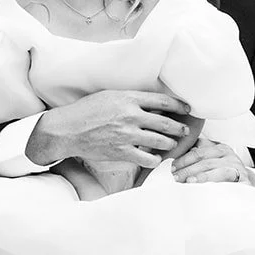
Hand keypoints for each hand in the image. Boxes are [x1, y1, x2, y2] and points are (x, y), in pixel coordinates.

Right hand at [27, 88, 192, 176]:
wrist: (67, 129)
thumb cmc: (87, 110)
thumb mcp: (110, 96)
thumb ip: (131, 99)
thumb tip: (152, 103)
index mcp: (129, 98)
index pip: (163, 100)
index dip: (179, 105)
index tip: (187, 109)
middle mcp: (131, 116)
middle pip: (166, 122)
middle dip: (179, 127)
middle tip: (185, 130)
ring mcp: (127, 135)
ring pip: (160, 140)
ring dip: (170, 143)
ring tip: (172, 143)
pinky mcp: (121, 151)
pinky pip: (146, 158)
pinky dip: (154, 159)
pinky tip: (156, 158)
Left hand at [171, 138, 254, 185]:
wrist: (249, 186)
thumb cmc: (227, 174)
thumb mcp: (215, 161)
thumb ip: (200, 155)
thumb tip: (177, 155)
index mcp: (221, 149)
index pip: (199, 152)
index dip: (184, 159)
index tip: (172, 168)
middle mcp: (230, 157)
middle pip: (205, 161)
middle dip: (188, 169)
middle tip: (175, 178)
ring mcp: (238, 169)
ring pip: (218, 170)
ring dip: (201, 176)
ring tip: (188, 182)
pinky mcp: (244, 182)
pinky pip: (229, 181)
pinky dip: (217, 184)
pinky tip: (206, 189)